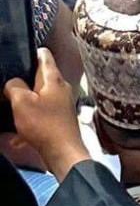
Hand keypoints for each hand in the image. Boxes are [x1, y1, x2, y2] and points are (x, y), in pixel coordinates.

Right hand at [6, 52, 87, 179]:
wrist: (63, 152)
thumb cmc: (45, 125)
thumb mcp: (22, 102)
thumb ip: (14, 87)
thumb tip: (12, 83)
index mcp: (54, 79)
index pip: (44, 55)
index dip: (31, 53)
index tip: (19, 56)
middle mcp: (61, 88)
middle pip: (40, 78)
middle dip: (23, 83)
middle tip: (8, 89)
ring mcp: (62, 104)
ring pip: (39, 98)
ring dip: (25, 105)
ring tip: (12, 111)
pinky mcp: (60, 119)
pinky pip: (41, 115)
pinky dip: (29, 122)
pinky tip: (19, 136)